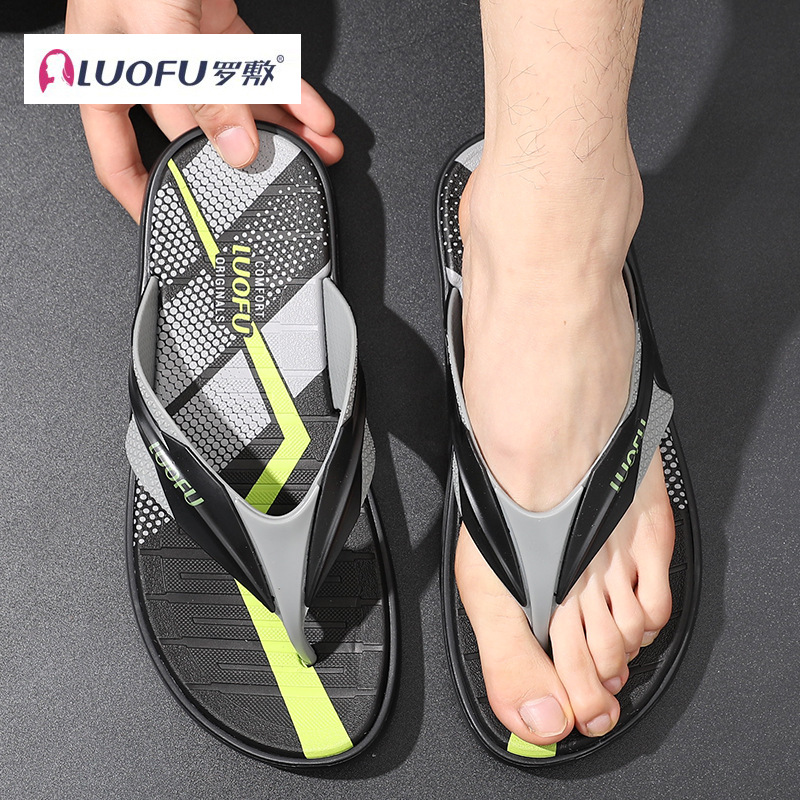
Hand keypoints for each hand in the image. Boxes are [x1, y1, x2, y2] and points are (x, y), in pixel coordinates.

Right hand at [65, 0, 342, 218]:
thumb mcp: (162, 35)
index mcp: (105, 79)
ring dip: (285, 131)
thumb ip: (200, 96)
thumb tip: (235, 148)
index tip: (175, 224)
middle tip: (279, 183)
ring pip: (240, 107)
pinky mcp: (220, 28)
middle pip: (200, 136)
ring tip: (318, 153)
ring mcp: (187, 51)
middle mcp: (148, 71)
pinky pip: (261, 71)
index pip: (119, 159)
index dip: (144, 197)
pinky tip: (315, 116)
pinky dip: (292, 92)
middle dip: (246, 162)